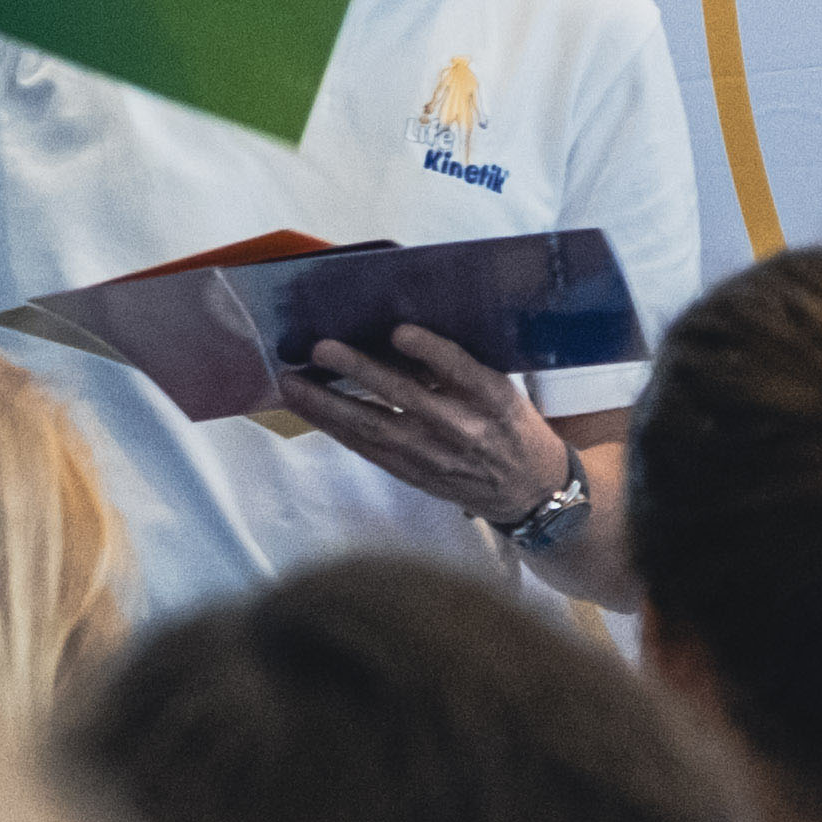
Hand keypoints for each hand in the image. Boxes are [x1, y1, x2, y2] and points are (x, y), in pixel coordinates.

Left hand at [297, 325, 567, 523]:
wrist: (528, 491)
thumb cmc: (511, 426)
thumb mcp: (503, 390)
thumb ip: (459, 368)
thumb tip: (397, 333)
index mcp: (495, 400)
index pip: (462, 371)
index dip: (432, 351)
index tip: (400, 330)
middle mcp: (464, 430)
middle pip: (407, 399)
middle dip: (360, 373)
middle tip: (321, 348)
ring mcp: (434, 457)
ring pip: (374, 429)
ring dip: (329, 405)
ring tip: (293, 382)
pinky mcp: (414, 475)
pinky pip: (367, 449)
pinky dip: (335, 427)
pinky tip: (309, 409)